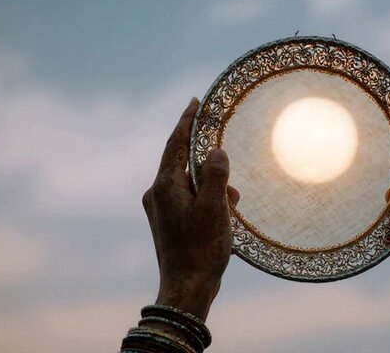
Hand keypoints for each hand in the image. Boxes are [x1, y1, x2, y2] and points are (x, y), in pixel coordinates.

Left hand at [142, 97, 238, 320]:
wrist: (186, 287)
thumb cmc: (201, 249)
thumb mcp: (215, 208)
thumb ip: (216, 175)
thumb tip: (216, 152)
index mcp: (165, 186)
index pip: (176, 143)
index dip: (186, 120)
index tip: (195, 102)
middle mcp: (158, 193)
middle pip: (183, 162)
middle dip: (209, 163)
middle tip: (228, 168)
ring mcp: (161, 208)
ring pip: (190, 182)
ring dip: (213, 186)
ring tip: (231, 203)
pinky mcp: (168, 221)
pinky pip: (189, 198)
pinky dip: (207, 199)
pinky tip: (224, 213)